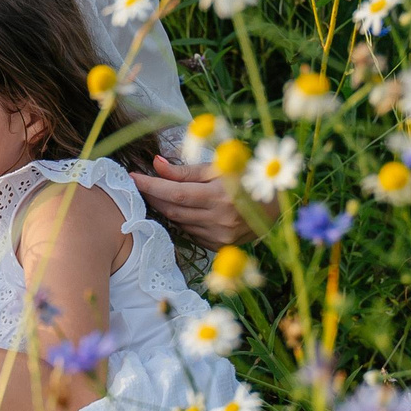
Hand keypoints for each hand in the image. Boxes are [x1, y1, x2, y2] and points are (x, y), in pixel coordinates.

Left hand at [132, 156, 253, 249]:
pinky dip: (181, 220)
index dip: (151, 186)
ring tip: (158, 194)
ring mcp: (219, 236)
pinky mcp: (219, 246)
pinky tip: (180, 209)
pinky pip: (190, 232)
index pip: (175, 193)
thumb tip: (156, 164)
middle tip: (141, 184)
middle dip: (153, 197)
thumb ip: (186, 170)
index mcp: (221, 196)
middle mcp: (219, 219)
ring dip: (165, 209)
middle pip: (173, 210)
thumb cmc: (247, 179)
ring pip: (179, 223)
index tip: (133, 177)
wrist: (277, 205)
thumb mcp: (219, 168)